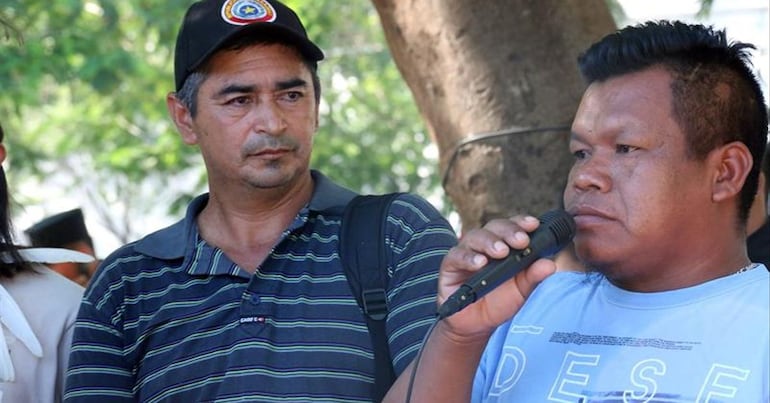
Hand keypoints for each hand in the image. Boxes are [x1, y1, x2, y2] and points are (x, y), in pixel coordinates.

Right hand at [437, 215, 556, 340]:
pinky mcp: (450, 265)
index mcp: (504, 245)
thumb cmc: (499, 302)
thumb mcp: (521, 291)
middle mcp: (484, 245)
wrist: (477, 325)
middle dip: (509, 231)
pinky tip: (479, 263)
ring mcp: (466, 253)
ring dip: (489, 242)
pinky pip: (457, 255)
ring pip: (475, 237)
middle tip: (521, 241)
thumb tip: (550, 264)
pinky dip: (468, 258)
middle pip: (494, 227)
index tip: (534, 225)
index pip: (512, 226)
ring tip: (501, 252)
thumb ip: (533, 277)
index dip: (522, 222)